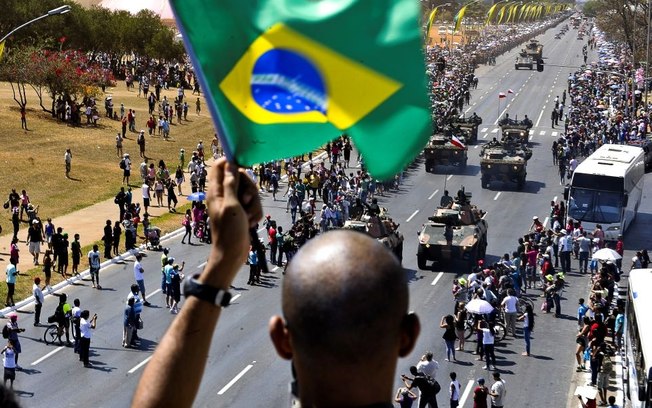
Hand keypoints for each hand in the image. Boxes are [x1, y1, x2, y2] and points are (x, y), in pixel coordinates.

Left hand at [204, 159, 261, 287]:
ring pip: (250, 191)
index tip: (244, 170)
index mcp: (216, 191)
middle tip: (247, 201)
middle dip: (249, 188)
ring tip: (249, 217)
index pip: (220, 166)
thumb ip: (231, 184)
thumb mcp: (231, 205)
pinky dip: (255, 213)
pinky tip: (251, 223)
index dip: (232, 164)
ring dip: (254, 204)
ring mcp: (234, 203)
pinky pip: (254, 204)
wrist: (233, 254)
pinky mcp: (242, 212)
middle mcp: (224, 194)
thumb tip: (230, 164)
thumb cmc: (229, 231)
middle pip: (241, 177)